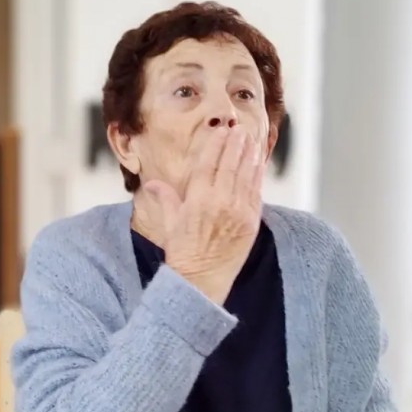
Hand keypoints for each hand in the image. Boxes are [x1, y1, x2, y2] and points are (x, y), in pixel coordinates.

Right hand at [144, 126, 263, 304]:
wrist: (200, 282)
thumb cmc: (182, 253)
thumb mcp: (170, 224)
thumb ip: (165, 199)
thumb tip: (153, 183)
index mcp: (197, 201)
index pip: (208, 165)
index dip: (216, 145)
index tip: (222, 131)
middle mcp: (219, 203)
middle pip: (229, 165)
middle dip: (235, 145)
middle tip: (240, 129)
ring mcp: (238, 213)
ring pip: (246, 176)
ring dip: (249, 155)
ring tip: (251, 139)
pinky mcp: (251, 223)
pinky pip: (256, 193)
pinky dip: (257, 176)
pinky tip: (258, 163)